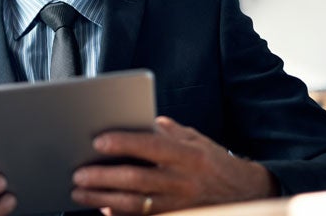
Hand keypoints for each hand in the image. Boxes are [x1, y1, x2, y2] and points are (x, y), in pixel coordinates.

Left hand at [71, 116, 278, 214]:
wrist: (247, 194)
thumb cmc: (214, 163)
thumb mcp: (195, 140)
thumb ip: (167, 131)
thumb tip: (138, 120)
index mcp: (188, 155)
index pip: (152, 146)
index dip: (124, 143)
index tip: (98, 141)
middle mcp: (184, 182)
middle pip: (138, 180)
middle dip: (104, 177)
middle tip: (78, 173)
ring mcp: (181, 204)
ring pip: (136, 204)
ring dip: (104, 198)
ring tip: (79, 192)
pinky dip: (121, 214)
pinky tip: (102, 207)